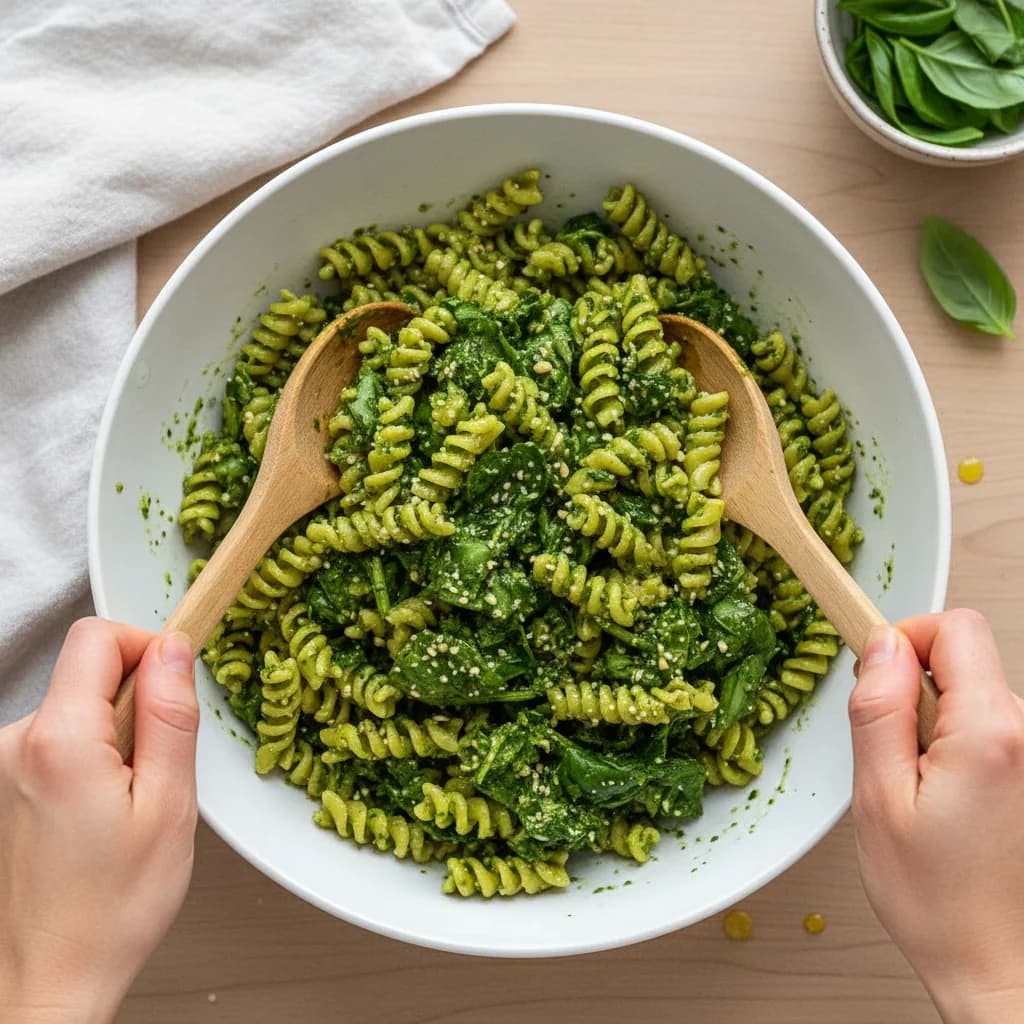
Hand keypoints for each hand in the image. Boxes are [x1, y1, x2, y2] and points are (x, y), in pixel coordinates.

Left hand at [0, 619, 198, 1023]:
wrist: (51, 978)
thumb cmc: (111, 909)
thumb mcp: (168, 804)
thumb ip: (170, 715)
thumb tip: (175, 650)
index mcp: (59, 740)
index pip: (98, 636)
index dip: (148, 646)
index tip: (177, 681)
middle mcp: (17, 744)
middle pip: (88, 670)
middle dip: (136, 698)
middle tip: (160, 763)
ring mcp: (4, 766)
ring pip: (78, 707)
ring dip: (115, 734)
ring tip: (130, 801)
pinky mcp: (5, 786)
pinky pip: (61, 740)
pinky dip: (92, 759)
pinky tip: (104, 813)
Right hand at [849, 609, 1023, 1023]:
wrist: (996, 968)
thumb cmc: (936, 901)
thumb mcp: (879, 797)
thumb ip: (879, 710)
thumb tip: (880, 646)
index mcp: (991, 733)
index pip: (954, 628)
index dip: (905, 639)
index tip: (873, 675)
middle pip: (963, 657)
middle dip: (914, 685)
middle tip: (889, 749)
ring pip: (971, 693)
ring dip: (933, 720)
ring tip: (916, 784)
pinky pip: (986, 727)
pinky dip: (954, 744)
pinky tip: (941, 797)